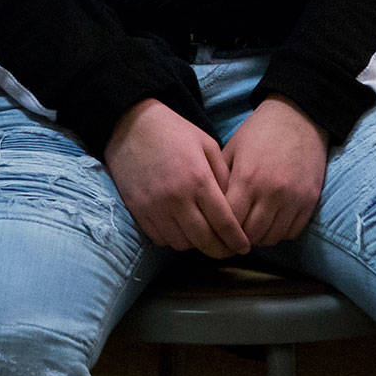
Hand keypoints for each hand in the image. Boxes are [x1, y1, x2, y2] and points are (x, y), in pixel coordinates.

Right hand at [104, 99, 251, 258]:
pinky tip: (182, 229)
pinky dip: (174, 239)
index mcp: (198, 180)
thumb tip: (234, 206)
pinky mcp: (138, 211)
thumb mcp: (207, 145)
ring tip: (205, 236)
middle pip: (204, 240)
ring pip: (182, 244)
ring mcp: (155, 207)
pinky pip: (160, 239)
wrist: (131, 125)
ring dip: (196, 244)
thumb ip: (223, 176)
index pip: (224, 223)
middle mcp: (176, 198)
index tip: (244, 248)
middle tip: (228, 250)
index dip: (236, 240)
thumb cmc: (174, 132)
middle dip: (221, 250)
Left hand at [222, 97, 329, 245]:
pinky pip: (292, 232)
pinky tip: (272, 221)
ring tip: (253, 226)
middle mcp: (271, 191)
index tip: (217, 228)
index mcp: (247, 178)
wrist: (299, 116)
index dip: (221, 228)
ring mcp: (293, 198)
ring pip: (272, 238)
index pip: (230, 221)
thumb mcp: (232, 149)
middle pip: (250, 235)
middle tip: (234, 231)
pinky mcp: (310, 200)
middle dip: (239, 236)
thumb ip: (220, 179)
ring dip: (260, 236)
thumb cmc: (260, 132)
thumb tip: (208, 208)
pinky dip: (280, 232)